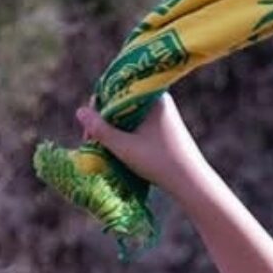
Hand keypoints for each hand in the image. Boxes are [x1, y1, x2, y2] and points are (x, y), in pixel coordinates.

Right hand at [75, 96, 218, 205]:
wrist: (192, 182)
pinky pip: (137, 123)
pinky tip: (116, 148)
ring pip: (127, 114)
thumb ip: (100, 129)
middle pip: (120, 102)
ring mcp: (161, 113)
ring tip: (101, 147)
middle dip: (103, 120)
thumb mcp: (124, 147)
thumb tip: (79, 110)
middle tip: (91, 142)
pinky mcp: (163, 126)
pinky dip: (124, 133)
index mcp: (152, 96)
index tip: (89, 131)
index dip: (97, 108)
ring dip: (112, 128)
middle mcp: (158, 99)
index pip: (114, 90)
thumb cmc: (159, 162)